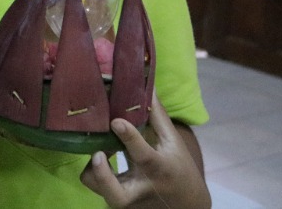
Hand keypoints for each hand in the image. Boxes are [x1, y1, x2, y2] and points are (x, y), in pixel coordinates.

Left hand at [80, 94, 210, 208]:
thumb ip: (157, 116)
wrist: (187, 206)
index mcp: (159, 168)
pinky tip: (101, 157)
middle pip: (114, 193)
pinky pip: (99, 189)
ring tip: (99, 151)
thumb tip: (147, 85)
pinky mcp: (120, 204)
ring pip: (101, 191)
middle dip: (101, 175)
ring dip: (94, 172)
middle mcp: (141, 188)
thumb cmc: (179, 168)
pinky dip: (96, 174)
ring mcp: (129, 200)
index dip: (128, 137)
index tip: (115, 121)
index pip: (143, 155)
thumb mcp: (173, 143)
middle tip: (97, 153)